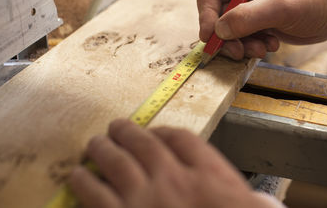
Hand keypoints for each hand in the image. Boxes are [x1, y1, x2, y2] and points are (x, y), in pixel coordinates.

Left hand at [69, 120, 283, 207]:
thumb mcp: (249, 206)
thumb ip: (241, 191)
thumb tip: (246, 191)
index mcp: (206, 173)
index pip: (181, 139)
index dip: (163, 131)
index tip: (154, 132)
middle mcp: (173, 179)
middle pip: (145, 144)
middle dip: (127, 132)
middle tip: (115, 126)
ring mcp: (145, 201)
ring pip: (117, 164)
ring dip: (102, 150)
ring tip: (94, 143)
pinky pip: (98, 197)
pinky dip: (86, 184)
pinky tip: (77, 176)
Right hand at [197, 0, 326, 59]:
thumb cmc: (312, 0)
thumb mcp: (278, 7)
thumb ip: (247, 17)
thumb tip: (219, 31)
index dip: (205, 15)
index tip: (210, 37)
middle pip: (217, 17)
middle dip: (226, 38)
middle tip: (238, 51)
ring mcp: (250, 11)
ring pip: (229, 33)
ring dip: (241, 46)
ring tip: (262, 49)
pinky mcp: (258, 26)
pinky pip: (243, 40)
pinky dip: (252, 47)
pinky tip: (271, 45)